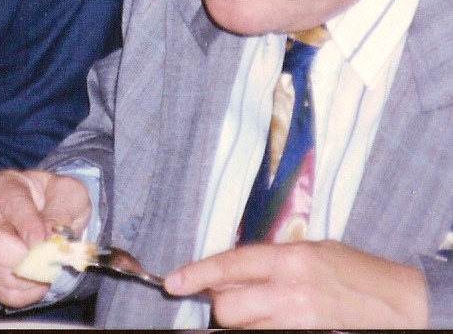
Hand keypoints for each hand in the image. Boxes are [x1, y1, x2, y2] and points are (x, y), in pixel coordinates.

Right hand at [0, 169, 91, 307]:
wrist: (46, 212)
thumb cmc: (54, 198)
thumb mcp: (67, 192)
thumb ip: (61, 209)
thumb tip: (50, 238)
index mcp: (1, 187)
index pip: (11, 204)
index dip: (30, 226)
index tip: (47, 241)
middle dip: (28, 258)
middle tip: (51, 258)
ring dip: (32, 277)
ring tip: (48, 265)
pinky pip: (5, 293)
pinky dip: (29, 292)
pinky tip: (38, 277)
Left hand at [165, 239, 427, 327]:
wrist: (406, 307)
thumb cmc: (360, 274)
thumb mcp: (314, 252)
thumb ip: (271, 261)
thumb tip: (231, 272)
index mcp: (291, 259)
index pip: (229, 265)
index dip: (195, 274)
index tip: (172, 283)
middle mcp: (290, 292)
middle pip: (226, 307)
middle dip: (224, 306)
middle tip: (238, 301)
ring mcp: (299, 322)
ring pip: (243, 329)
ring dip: (246, 323)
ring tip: (269, 312)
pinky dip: (265, 332)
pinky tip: (279, 322)